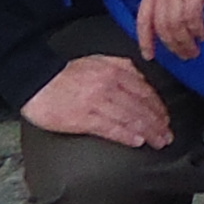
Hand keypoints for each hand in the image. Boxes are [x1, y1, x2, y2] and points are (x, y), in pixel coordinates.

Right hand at [21, 52, 173, 150]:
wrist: (36, 80)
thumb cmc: (65, 74)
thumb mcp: (98, 61)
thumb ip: (121, 67)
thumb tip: (140, 77)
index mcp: (115, 71)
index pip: (145, 91)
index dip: (158, 107)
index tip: (165, 118)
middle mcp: (110, 86)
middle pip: (142, 107)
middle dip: (158, 123)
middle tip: (167, 135)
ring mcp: (98, 102)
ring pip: (131, 118)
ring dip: (148, 132)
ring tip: (158, 141)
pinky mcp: (84, 118)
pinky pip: (111, 128)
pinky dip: (127, 135)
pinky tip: (137, 141)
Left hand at [134, 0, 203, 59]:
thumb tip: (169, 12)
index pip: (143, 18)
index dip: (145, 39)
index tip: (150, 54)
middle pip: (162, 27)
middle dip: (173, 46)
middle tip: (184, 55)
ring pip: (176, 26)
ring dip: (186, 42)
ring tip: (195, 48)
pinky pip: (192, 17)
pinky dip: (197, 30)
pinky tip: (202, 33)